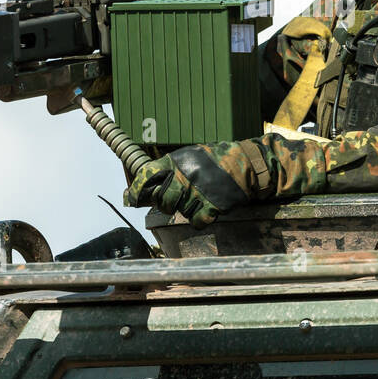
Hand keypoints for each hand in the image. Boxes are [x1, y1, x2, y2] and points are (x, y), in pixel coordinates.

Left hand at [123, 145, 248, 227]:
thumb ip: (166, 171)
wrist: (245, 163)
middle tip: (178, 199)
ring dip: (188, 209)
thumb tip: (136, 191)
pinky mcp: (211, 206)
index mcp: (176, 161)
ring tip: (199, 197)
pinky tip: (207, 208)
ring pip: (180, 211)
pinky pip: (196, 221)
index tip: (132, 198)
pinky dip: (200, 219)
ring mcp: (197, 192)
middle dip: (167, 204)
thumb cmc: (214, 161)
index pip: (146, 176)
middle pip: (162, 201)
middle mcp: (184, 176)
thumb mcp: (188, 156)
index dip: (137, 190)